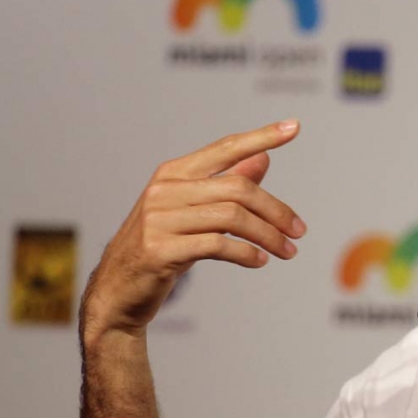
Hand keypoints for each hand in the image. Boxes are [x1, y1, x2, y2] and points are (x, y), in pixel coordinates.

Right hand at [81, 120, 305, 341]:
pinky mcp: (160, 249)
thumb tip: (263, 158)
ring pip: (232, 217)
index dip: (261, 136)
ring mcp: (159, 219)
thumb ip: (227, 185)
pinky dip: (246, 253)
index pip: (225, 147)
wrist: (118, 290)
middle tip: (299, 231)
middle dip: (277, 210)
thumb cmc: (162, 246)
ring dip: (269, 235)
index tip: (294, 127)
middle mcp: (164, 190)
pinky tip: (260, 261)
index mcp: (173, 173)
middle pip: (239, 188)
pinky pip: (218, 245)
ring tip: (288, 251)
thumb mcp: (194, 212)